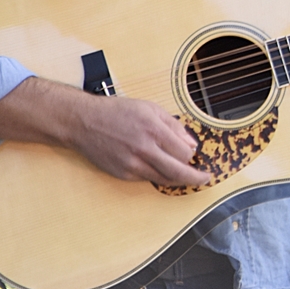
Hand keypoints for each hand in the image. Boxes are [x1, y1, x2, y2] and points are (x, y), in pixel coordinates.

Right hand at [71, 95, 210, 187]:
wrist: (84, 122)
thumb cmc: (117, 111)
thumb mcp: (150, 108)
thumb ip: (174, 126)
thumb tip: (192, 144)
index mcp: (153, 129)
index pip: (184, 152)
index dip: (193, 156)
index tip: (198, 156)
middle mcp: (144, 148)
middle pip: (178, 172)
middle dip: (196, 178)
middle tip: (205, 179)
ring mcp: (132, 164)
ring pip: (164, 179)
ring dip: (178, 180)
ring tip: (188, 177)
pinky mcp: (123, 173)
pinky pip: (148, 179)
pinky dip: (159, 176)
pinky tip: (162, 170)